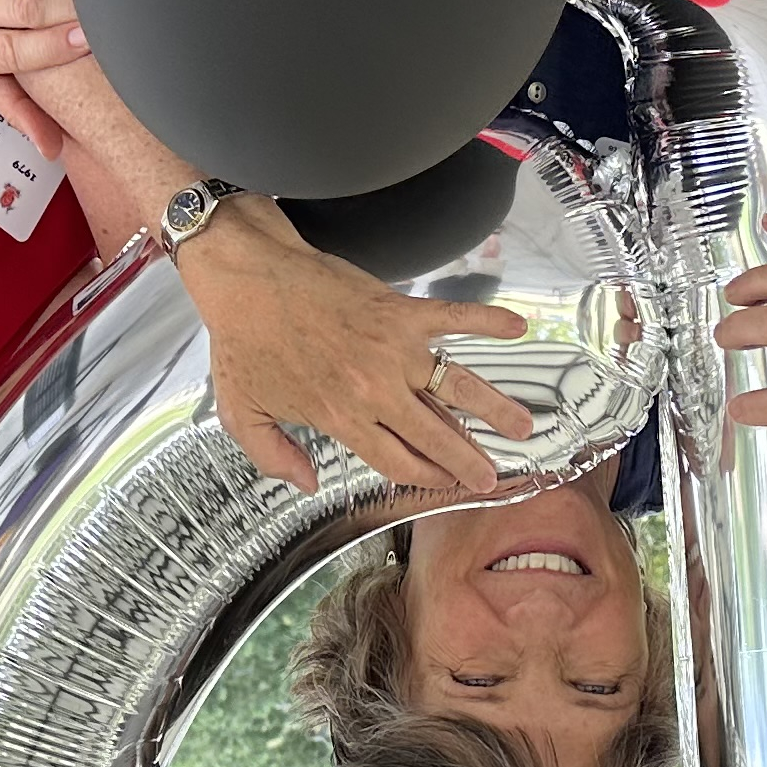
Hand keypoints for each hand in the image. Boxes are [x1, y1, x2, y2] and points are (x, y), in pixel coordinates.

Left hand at [179, 199, 534, 491]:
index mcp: (342, 417)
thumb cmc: (243, 342)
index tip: (448, 487)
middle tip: (493, 476)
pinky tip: (517, 328)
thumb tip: (307, 485)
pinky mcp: (400, 310)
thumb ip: (275, 458)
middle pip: (436, 435)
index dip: (428, 478)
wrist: (248, 279)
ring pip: (457, 387)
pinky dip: (488, 321)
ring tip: (523, 425)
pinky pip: (454, 317)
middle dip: (469, 461)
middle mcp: (376, 389)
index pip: (398, 461)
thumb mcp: (243, 415)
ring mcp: (393, 348)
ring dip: (495, 409)